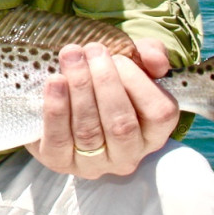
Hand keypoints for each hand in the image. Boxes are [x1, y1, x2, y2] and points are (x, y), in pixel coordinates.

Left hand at [26, 38, 179, 178]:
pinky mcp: (59, 162)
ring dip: (79, 88)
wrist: (63, 96)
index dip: (138, 82)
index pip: (158, 114)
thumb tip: (156, 60)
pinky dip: (56, 109)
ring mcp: (93, 164)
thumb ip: (151, 54)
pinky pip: (58, 141)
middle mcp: (127, 155)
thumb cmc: (104, 80)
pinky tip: (55, 81)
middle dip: (105, 81)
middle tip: (92, 51)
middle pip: (121, 125)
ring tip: (71, 57)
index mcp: (152, 133)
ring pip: (88, 131)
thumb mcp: (132, 62)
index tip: (117, 56)